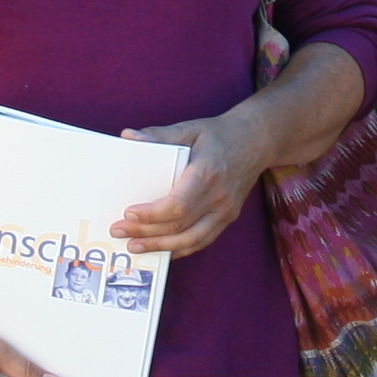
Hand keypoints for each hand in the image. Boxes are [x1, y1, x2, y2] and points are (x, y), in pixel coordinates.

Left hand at [115, 111, 274, 256]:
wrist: (257, 141)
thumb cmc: (219, 135)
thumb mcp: (190, 128)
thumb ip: (159, 135)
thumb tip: (128, 136)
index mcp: (208, 173)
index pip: (179, 204)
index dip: (152, 214)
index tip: (128, 213)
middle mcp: (219, 197)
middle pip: (180, 225)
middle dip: (146, 232)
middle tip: (118, 231)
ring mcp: (226, 211)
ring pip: (191, 240)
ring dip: (160, 246)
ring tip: (134, 246)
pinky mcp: (228, 218)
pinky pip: (202, 240)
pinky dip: (180, 248)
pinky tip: (160, 249)